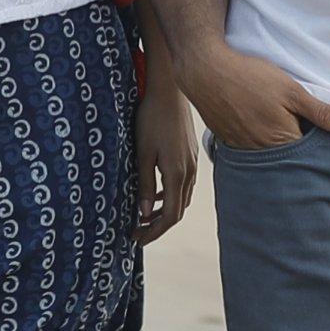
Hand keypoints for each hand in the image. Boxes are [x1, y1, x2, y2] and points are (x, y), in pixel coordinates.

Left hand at [135, 72, 201, 243]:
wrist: (169, 90)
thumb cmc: (152, 118)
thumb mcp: (142, 153)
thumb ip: (144, 184)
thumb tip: (143, 213)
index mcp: (177, 174)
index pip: (170, 215)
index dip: (154, 231)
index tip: (137, 240)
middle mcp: (188, 173)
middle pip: (177, 210)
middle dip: (157, 226)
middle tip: (136, 234)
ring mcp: (192, 164)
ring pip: (180, 199)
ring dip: (163, 212)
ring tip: (143, 219)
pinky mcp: (189, 156)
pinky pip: (182, 185)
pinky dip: (168, 196)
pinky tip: (154, 195)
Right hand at [183, 43, 329, 152]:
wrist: (205, 70)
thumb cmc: (249, 77)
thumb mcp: (292, 90)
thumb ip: (322, 112)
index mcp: (282, 141)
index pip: (312, 154)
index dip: (321, 143)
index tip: (325, 132)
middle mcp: (262, 152)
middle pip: (291, 157)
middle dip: (301, 146)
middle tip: (304, 126)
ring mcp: (244, 149)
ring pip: (271, 153)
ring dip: (280, 143)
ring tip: (280, 122)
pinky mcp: (231, 142)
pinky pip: (253, 148)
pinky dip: (261, 140)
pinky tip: (261, 122)